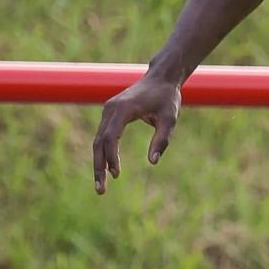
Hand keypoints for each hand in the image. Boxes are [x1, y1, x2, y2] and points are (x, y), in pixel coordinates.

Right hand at [92, 74, 181, 193]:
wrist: (161, 78)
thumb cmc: (167, 98)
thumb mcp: (170, 118)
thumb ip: (162, 139)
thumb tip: (153, 162)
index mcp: (124, 109)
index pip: (110, 137)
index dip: (111, 157)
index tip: (117, 174)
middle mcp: (111, 109)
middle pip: (99, 142)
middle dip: (98, 167)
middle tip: (101, 190)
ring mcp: (108, 110)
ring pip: (98, 141)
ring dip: (99, 163)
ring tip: (102, 185)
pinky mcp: (110, 113)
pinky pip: (103, 136)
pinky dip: (103, 153)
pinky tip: (106, 169)